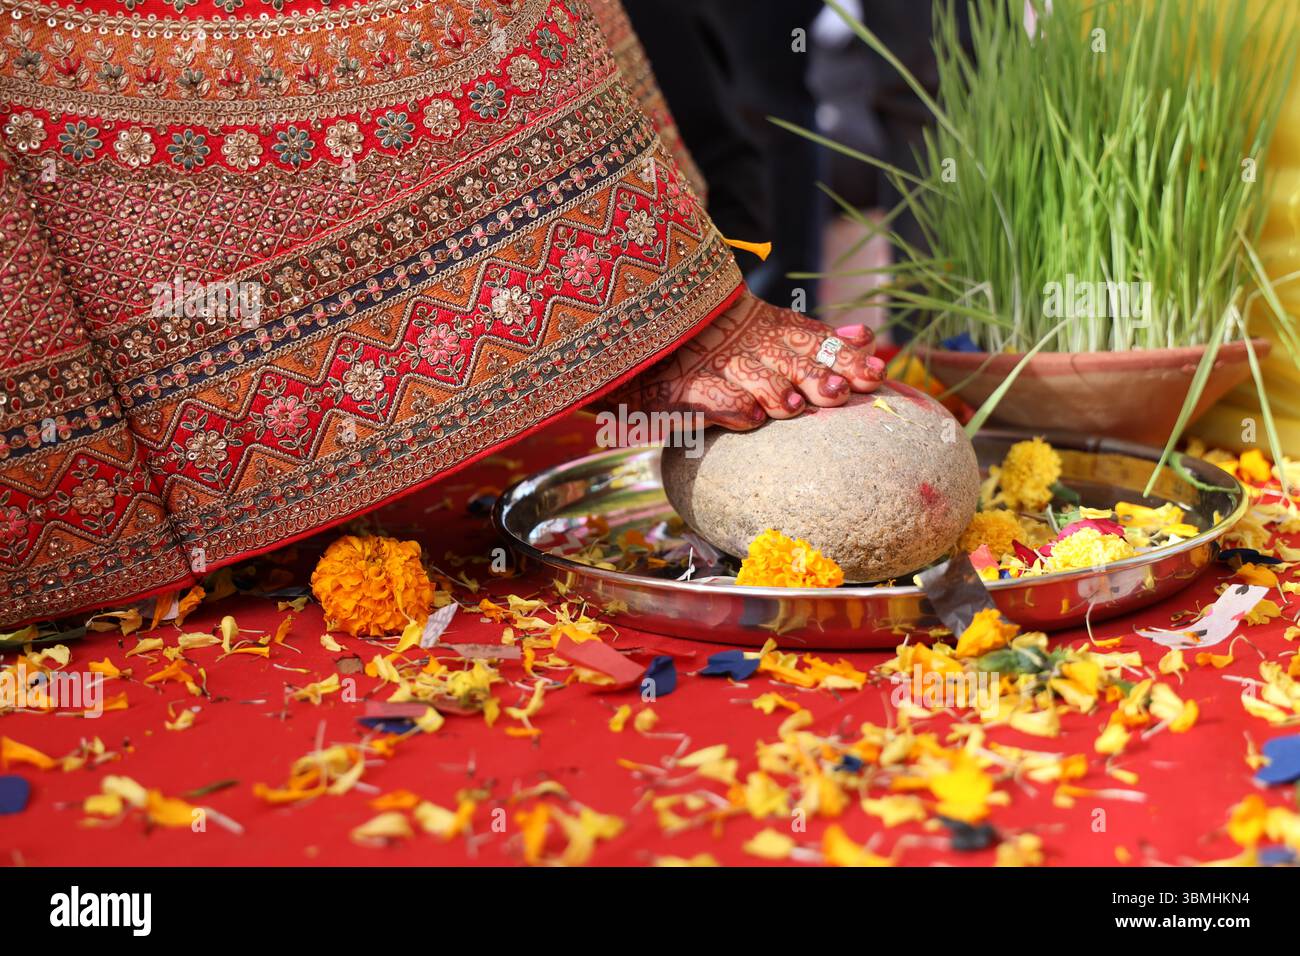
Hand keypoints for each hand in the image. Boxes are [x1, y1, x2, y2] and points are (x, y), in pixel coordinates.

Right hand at [610, 289, 884, 429]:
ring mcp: (715, 366)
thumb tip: (869, 334)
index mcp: (768, 326)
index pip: (816, 340)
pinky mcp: (682, 390)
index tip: (878, 372)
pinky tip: (752, 419)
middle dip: (818, 375)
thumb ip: (812, 336)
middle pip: (792, 360)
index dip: (846, 357)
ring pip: (756, 380)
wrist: (630, 347)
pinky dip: (733, 408)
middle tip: (841, 391)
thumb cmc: (707, 344)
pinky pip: (715, 400)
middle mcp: (747, 346)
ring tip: (794, 407)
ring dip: (778, 392)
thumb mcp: (761, 328)